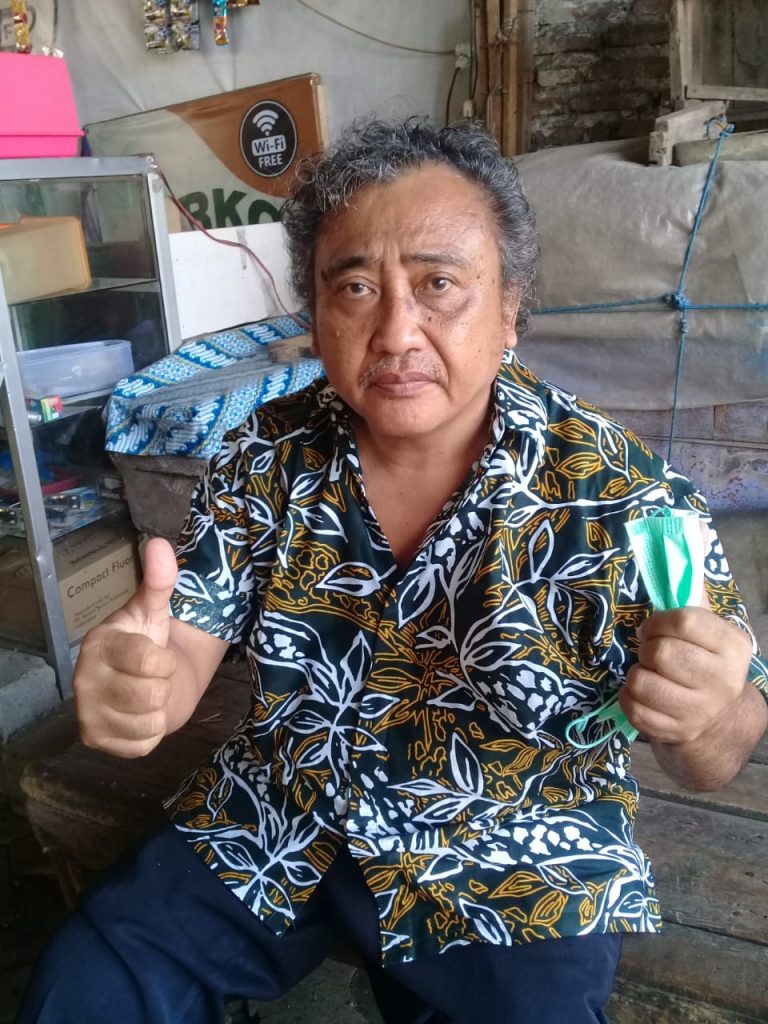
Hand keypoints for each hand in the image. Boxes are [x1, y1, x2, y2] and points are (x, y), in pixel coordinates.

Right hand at [74, 537, 178, 757]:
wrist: (141, 685)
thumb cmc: (146, 644)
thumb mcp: (154, 612)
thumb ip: (159, 581)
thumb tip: (159, 543)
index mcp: (98, 644)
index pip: (149, 661)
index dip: (165, 660)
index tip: (156, 654)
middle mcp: (83, 680)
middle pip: (152, 693)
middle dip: (162, 685)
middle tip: (151, 677)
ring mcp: (86, 713)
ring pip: (150, 720)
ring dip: (158, 709)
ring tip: (146, 694)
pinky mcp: (96, 741)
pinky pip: (144, 744)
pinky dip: (150, 733)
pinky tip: (138, 717)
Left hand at [618, 600, 752, 745]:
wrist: (718, 718)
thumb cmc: (704, 660)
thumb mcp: (709, 630)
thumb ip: (692, 597)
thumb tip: (686, 547)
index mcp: (733, 647)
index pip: (685, 621)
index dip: (658, 621)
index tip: (651, 627)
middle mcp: (723, 681)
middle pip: (662, 653)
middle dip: (646, 648)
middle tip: (649, 652)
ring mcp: (700, 711)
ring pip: (643, 682)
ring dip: (636, 673)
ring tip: (647, 672)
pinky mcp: (677, 732)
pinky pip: (634, 709)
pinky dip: (628, 696)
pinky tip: (641, 692)